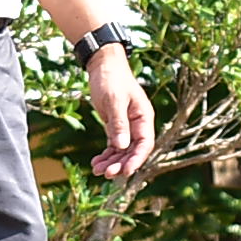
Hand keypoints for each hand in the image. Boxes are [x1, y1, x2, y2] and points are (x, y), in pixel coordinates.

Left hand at [82, 44, 157, 179]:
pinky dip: (105, 155)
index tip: (125, 172)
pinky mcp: (115, 125)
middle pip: (133, 151)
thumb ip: (119, 124)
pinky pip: (113, 145)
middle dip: (120, 164)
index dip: (136, 159)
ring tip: (96, 170)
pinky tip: (95, 162)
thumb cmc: (111, 79)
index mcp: (143, 117)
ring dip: (111, 162)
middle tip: (106, 175)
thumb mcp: (114, 100)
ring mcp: (126, 126)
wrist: (103, 65)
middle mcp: (137, 124)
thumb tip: (122, 147)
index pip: (144, 144)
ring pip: (121, 151)